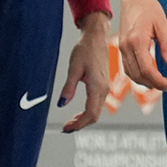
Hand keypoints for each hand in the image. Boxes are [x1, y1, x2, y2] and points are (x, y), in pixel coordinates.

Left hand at [58, 13, 111, 131]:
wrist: (96, 38)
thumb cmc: (85, 50)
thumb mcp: (74, 68)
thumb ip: (68, 88)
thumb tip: (61, 104)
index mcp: (97, 87)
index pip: (90, 113)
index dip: (78, 124)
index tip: (66, 128)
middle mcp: (103, 89)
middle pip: (95, 115)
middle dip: (81, 124)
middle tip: (65, 128)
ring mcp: (105, 88)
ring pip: (97, 111)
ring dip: (84, 119)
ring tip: (70, 122)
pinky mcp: (103, 85)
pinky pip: (97, 104)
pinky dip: (88, 112)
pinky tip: (78, 112)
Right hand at [117, 0, 166, 91]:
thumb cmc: (148, 8)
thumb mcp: (163, 24)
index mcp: (136, 41)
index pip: (147, 69)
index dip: (159, 81)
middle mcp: (126, 47)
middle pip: (138, 75)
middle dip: (154, 84)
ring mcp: (122, 48)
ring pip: (131, 73)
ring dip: (145, 82)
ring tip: (161, 83)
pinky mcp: (122, 47)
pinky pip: (127, 67)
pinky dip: (138, 75)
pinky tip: (149, 75)